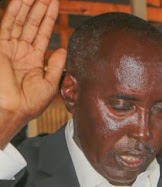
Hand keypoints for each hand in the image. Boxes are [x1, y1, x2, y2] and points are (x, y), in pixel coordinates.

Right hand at [0, 0, 65, 146]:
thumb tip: (62, 49)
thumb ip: (56, 65)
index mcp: (33, 61)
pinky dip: (14, 11)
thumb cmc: (29, 103)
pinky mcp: (0, 46)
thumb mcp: (50, 83)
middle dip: (39, 8)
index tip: (55, 5)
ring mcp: (9, 48)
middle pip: (31, 24)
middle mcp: (20, 52)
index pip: (42, 34)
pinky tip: (22, 0)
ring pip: (20, 21)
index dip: (48, 19)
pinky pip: (7, 25)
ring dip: (28, 6)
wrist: (12, 109)